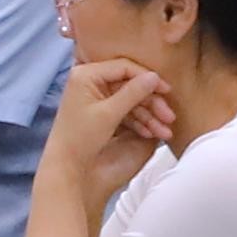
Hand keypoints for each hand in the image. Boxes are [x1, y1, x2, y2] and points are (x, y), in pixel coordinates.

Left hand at [58, 55, 179, 167]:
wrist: (67, 169)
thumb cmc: (79, 140)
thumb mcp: (109, 114)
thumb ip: (133, 93)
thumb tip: (154, 76)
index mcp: (86, 75)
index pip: (124, 67)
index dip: (148, 78)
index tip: (167, 90)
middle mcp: (90, 82)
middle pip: (130, 85)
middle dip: (151, 102)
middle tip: (169, 116)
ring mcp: (97, 97)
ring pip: (131, 100)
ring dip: (150, 115)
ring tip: (165, 132)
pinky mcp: (103, 112)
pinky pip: (126, 111)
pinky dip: (141, 122)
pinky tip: (152, 133)